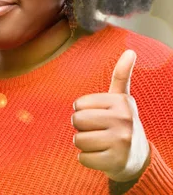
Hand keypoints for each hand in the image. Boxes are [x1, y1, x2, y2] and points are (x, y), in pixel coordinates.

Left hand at [72, 49, 150, 181]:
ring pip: (77, 140)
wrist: (137, 160)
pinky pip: (82, 158)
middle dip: (82, 128)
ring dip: (84, 144)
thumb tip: (130, 51)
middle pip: (76, 121)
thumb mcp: (122, 100)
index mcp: (122, 102)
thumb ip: (121, 76)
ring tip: (101, 144)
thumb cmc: (122, 125)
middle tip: (99, 131)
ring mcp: (121, 142)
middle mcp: (124, 120)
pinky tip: (102, 157)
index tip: (100, 117)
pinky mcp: (115, 162)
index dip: (83, 112)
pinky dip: (87, 159)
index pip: (78, 104)